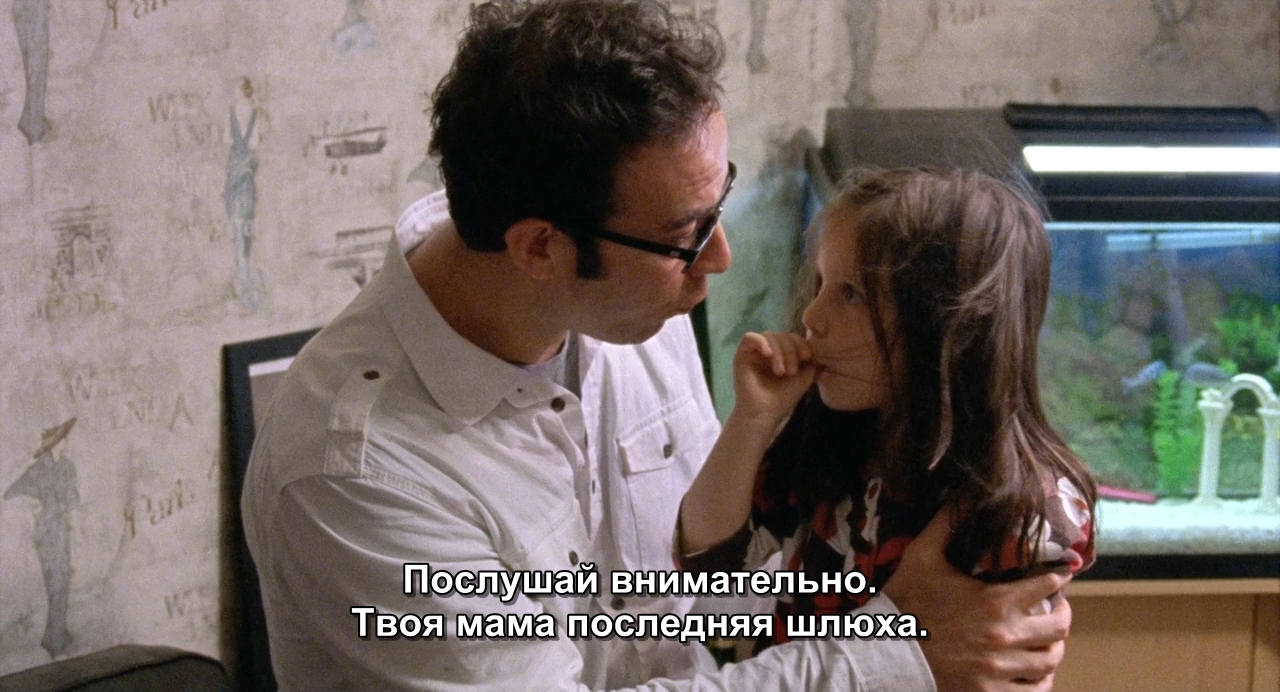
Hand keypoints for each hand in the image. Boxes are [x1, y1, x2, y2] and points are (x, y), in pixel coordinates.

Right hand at [731, 331, 815, 424]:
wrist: (765, 414)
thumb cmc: (782, 398)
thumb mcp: (804, 378)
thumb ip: (812, 362)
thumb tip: (821, 349)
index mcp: (781, 354)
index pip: (792, 337)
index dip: (801, 343)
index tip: (807, 357)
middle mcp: (767, 350)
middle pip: (781, 334)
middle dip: (791, 350)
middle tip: (792, 371)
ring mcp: (754, 352)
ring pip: (769, 335)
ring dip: (779, 351)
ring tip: (781, 372)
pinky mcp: (741, 355)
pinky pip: (749, 337)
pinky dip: (761, 343)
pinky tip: (768, 355)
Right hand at [883, 507, 1071, 691]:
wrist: (885, 652)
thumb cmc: (905, 603)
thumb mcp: (921, 556)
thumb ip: (944, 525)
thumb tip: (962, 495)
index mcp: (996, 601)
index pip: (1048, 586)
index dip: (1058, 578)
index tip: (1059, 575)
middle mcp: (1006, 636)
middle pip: (1058, 628)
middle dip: (1062, 616)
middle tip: (1056, 610)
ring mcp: (1000, 668)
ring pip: (1049, 661)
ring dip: (1052, 648)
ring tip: (1047, 641)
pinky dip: (1038, 682)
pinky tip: (1034, 673)